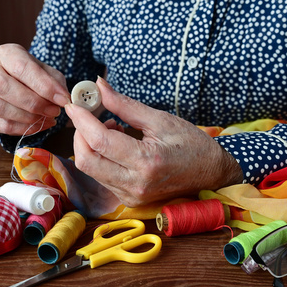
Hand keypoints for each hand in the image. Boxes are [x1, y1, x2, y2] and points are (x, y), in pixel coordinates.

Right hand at [0, 43, 69, 134]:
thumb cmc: (35, 78)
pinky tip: (37, 126)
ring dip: (27, 117)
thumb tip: (63, 99)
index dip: (44, 86)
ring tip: (46, 118)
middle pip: (2, 86)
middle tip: (53, 111)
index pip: (21, 67)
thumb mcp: (49, 74)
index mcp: (6, 54)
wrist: (18, 86)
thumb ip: (56, 83)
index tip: (62, 99)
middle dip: (33, 103)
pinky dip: (21, 128)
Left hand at [65, 77, 242, 206]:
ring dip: (90, 145)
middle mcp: (135, 184)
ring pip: (91, 170)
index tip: (74, 104)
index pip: (100, 141)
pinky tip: (116, 145)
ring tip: (111, 127)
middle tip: (88, 116)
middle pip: (86, 161)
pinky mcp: (130, 200)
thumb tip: (99, 86)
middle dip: (79, 135)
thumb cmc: (191, 144)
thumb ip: (124, 105)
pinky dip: (101, 157)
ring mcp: (131, 196)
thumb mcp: (159, 119)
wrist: (211, 174)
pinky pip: (102, 177)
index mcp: (146, 162)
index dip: (82, 120)